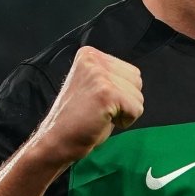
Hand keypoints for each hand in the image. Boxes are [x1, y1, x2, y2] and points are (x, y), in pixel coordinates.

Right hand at [30, 46, 143, 165]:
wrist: (56, 140)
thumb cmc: (77, 119)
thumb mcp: (93, 86)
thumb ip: (111, 77)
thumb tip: (136, 79)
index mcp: (89, 55)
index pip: (131, 71)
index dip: (121, 93)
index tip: (97, 101)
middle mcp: (93, 60)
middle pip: (137, 81)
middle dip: (125, 101)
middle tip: (99, 110)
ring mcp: (99, 75)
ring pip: (138, 96)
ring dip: (124, 112)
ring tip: (99, 115)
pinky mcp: (106, 93)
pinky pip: (136, 110)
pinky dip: (124, 121)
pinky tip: (102, 121)